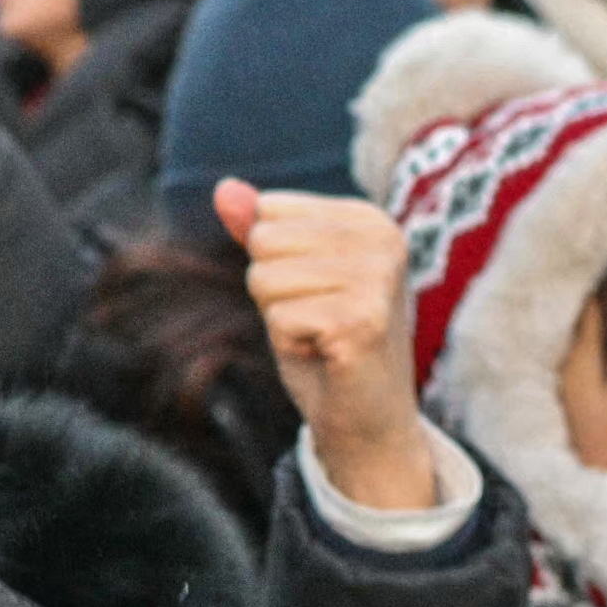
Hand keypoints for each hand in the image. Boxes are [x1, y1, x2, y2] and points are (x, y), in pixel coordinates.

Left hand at [218, 184, 435, 515]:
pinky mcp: (363, 320)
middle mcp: (383, 238)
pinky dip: (291, 345)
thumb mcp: (287, 276)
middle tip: (316, 321)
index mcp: (368, 218)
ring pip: (265, 279)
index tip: (315, 294)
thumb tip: (223, 188)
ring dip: (281, 319)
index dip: (275, 263)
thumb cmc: (324, 342)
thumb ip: (259, 229)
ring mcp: (378, 279)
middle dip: (273, 292)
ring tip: (321, 337)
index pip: (269, 213)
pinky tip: (325, 356)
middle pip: (263, 242)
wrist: (365, 418)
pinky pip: (278, 317)